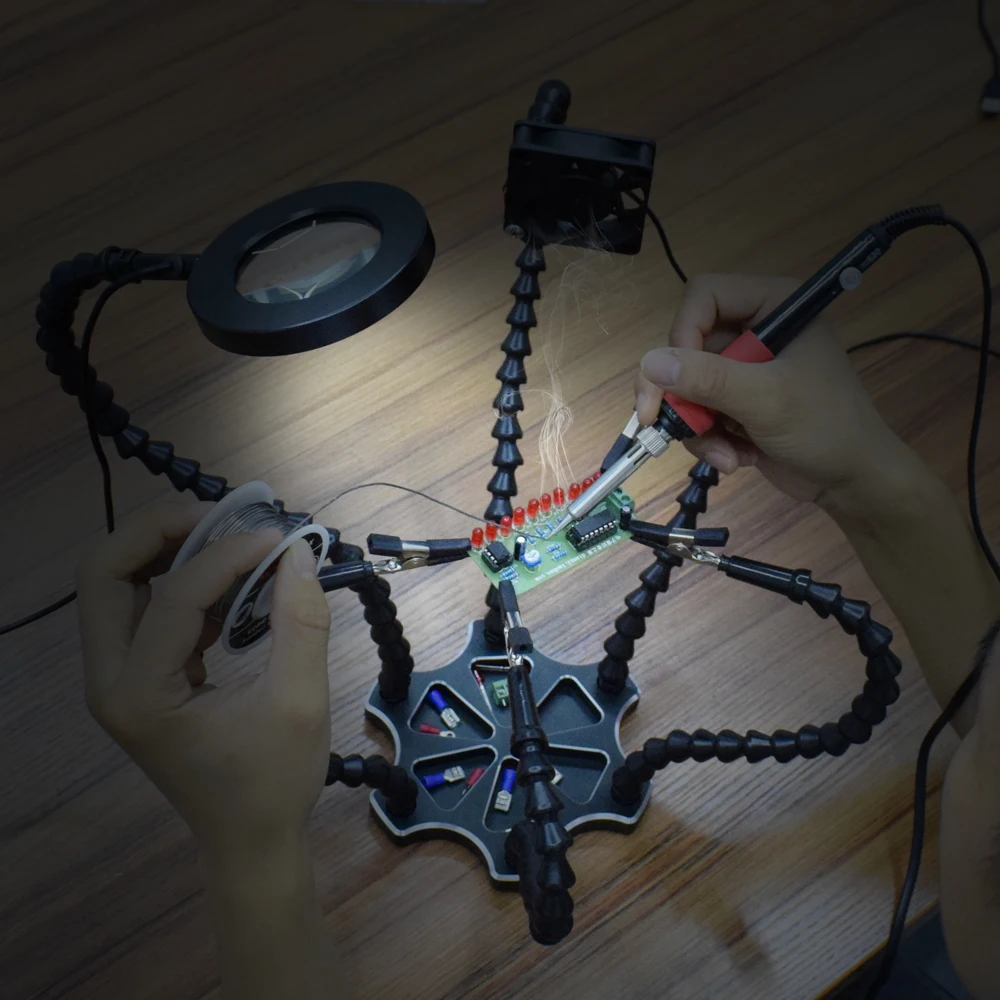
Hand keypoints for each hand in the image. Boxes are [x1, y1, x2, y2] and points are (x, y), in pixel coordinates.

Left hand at [75, 500, 332, 866]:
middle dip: (159, 532)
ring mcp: (117, 680)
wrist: (250, 843)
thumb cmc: (273, 783)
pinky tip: (228, 581)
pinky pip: (140, 609)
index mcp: (139, 694)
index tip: (279, 540)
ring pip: (115, 586)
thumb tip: (300, 553)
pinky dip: (178, 580)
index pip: (174, 597)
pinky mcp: (137, 678)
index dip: (226, 557)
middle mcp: (110, 681)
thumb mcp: (300, 702)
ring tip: (226, 535)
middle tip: (221, 516)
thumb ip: (302, 622)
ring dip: (165, 550)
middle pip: (105, 575)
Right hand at [634, 274, 905, 504]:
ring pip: (686, 386)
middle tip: (664, 425)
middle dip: (683, 395)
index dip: (684, 333)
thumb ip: (710, 378)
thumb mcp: (767, 400)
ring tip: (725, 453)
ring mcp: (744, 369)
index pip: (704, 296)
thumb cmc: (826, 427)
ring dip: (698, 426)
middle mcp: (755, 330)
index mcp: (774, 305)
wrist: (852, 482)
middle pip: (686, 346)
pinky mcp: (736, 402)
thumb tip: (649, 362)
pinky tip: (735, 458)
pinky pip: (698, 413)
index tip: (677, 377)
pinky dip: (709, 440)